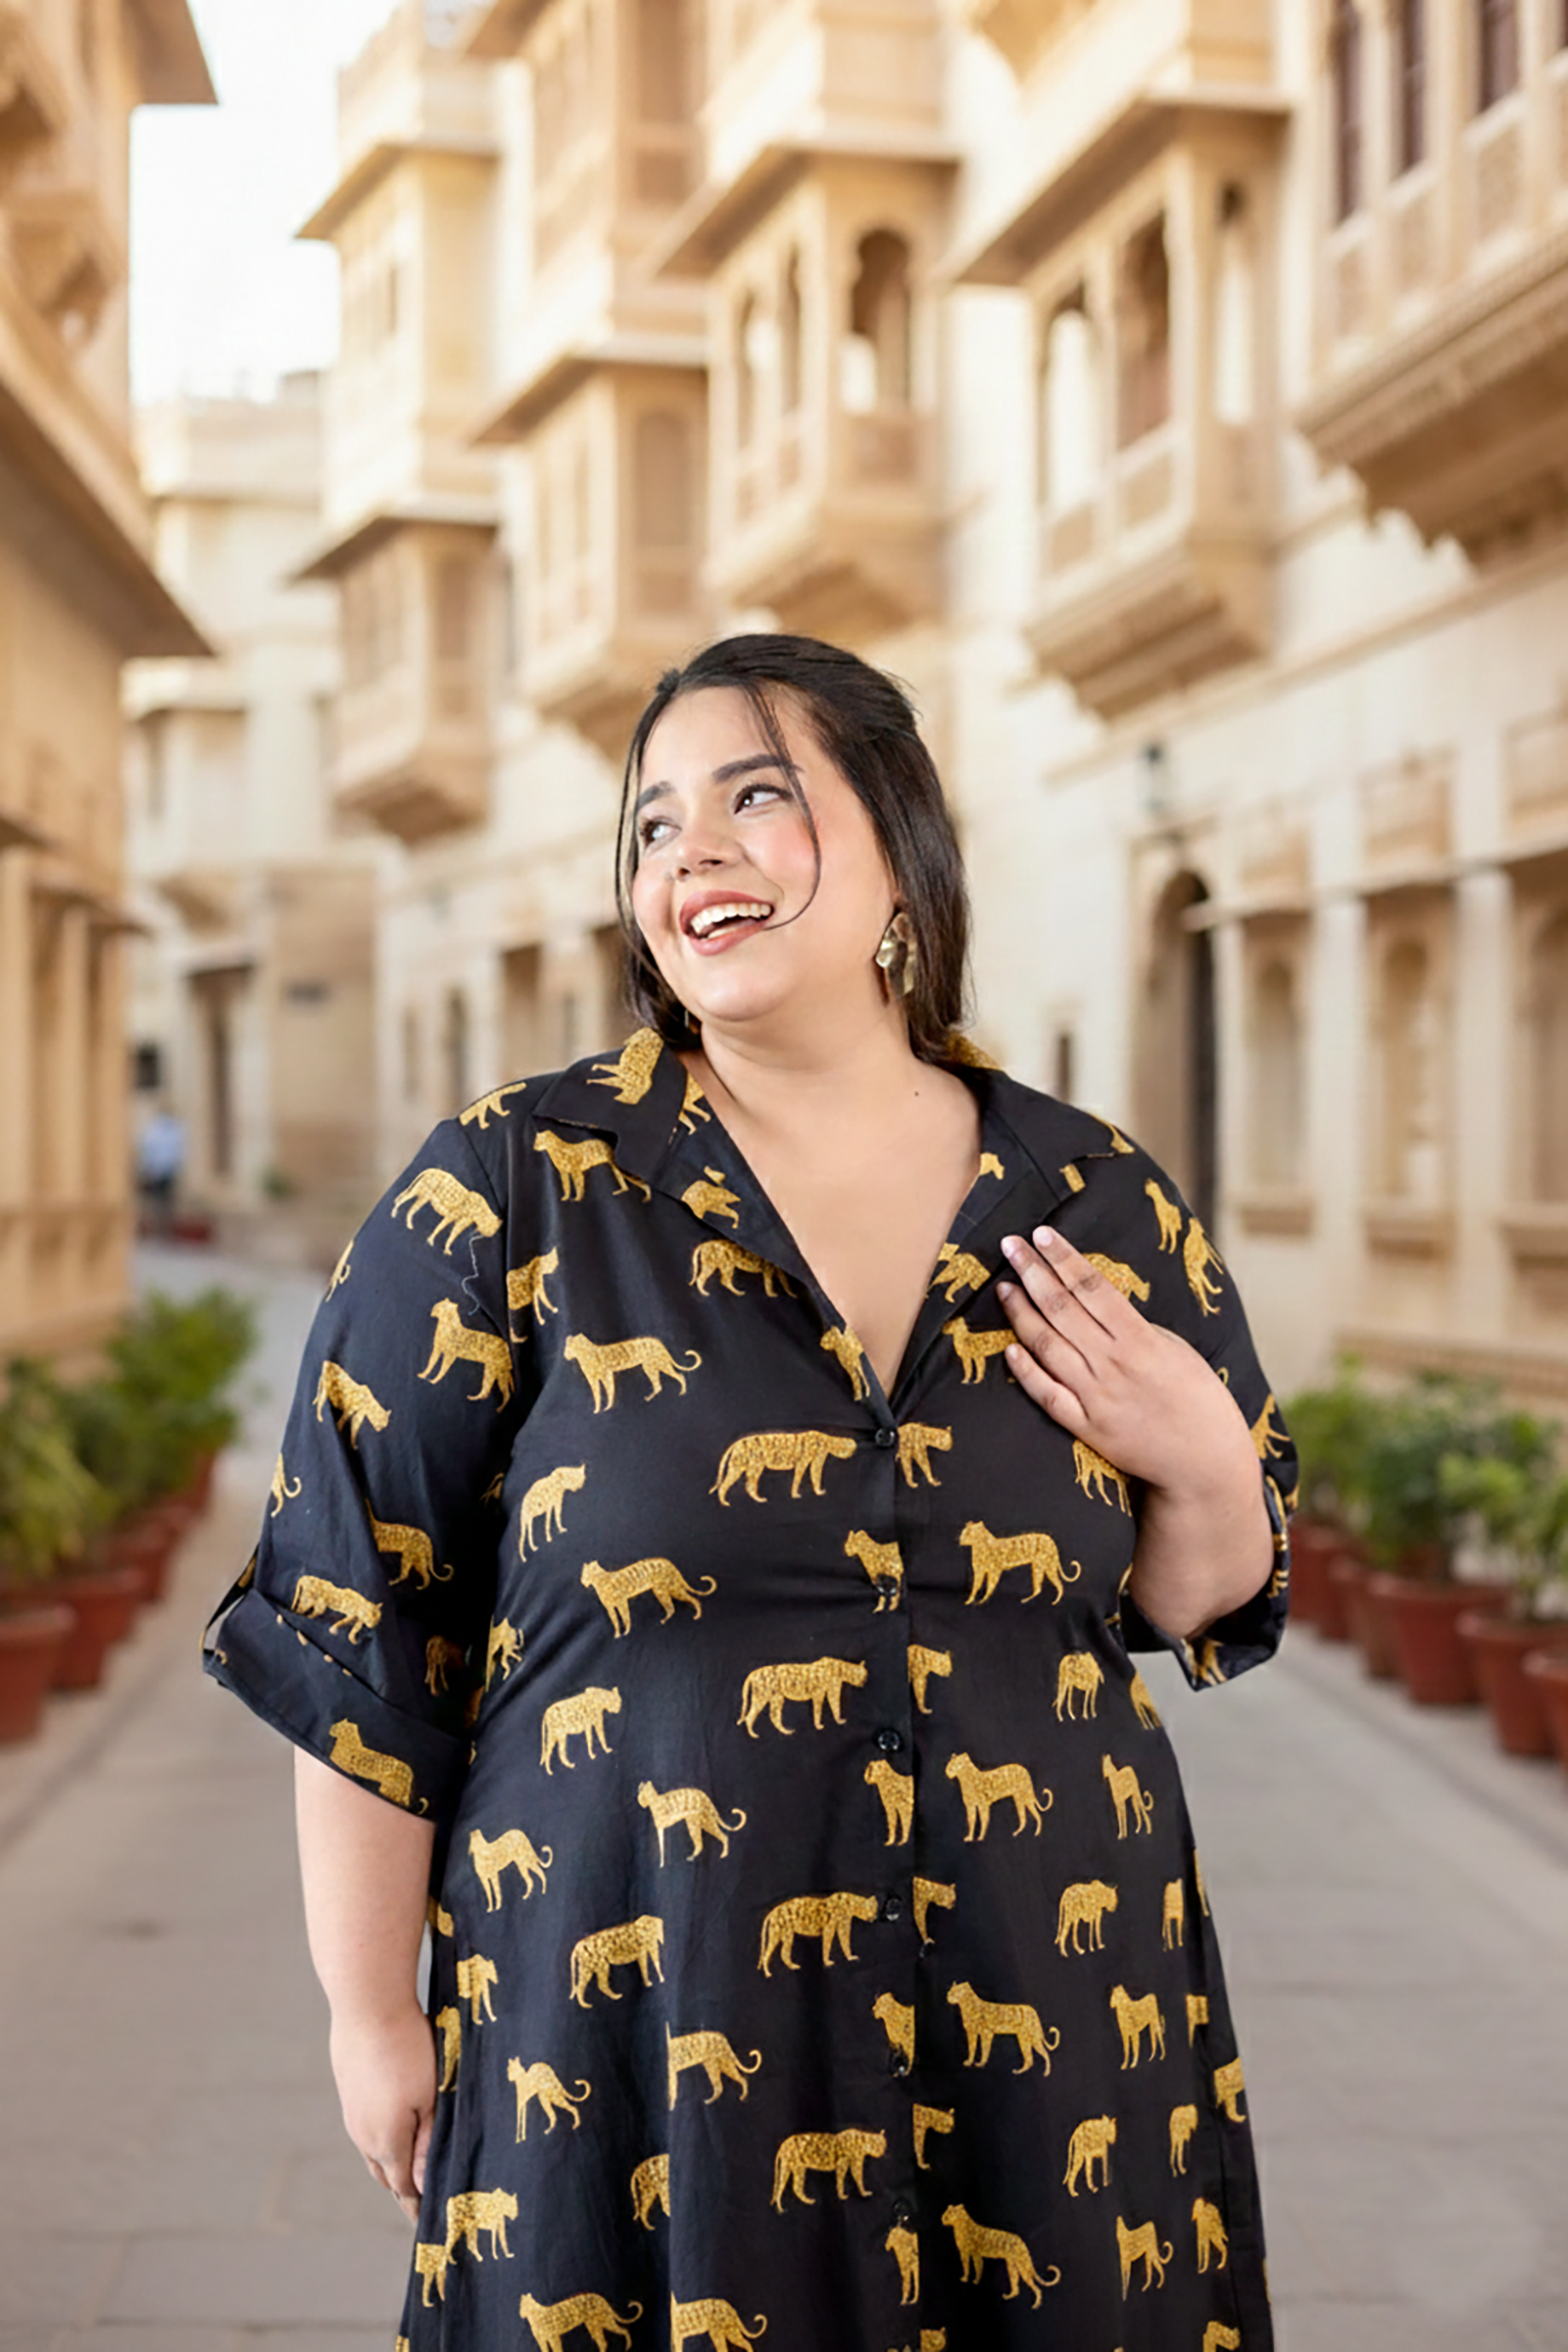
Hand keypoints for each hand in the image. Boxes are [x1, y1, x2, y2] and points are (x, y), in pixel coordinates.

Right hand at [328, 2002, 436, 2223]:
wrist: (367, 2005)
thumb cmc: (409, 2049)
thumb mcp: (430, 2097)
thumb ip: (428, 2144)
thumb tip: (426, 2187)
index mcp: (387, 2143)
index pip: (405, 2189)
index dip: (419, 2207)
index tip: (431, 2224)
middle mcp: (363, 2135)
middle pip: (387, 2174)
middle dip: (405, 2190)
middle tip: (423, 2202)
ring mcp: (352, 2114)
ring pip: (373, 2151)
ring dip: (391, 2164)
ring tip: (409, 2171)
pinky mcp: (349, 2092)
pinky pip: (366, 2128)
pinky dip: (381, 2139)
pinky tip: (392, 2128)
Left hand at [997, 1224, 1270, 1636]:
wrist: (1204, 1462)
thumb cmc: (1198, 1399)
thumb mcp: (1177, 1349)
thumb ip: (1137, 1327)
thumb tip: (1101, 1305)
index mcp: (1140, 1340)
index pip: (1092, 1288)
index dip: (1063, 1258)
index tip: (1041, 1234)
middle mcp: (1113, 1364)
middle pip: (1063, 1309)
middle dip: (1033, 1273)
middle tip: (1009, 1245)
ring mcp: (1096, 1397)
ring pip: (1049, 1347)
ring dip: (1022, 1314)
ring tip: (1004, 1287)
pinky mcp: (1086, 1427)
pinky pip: (1047, 1396)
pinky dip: (1026, 1371)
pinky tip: (1009, 1348)